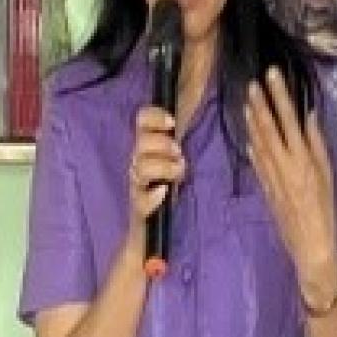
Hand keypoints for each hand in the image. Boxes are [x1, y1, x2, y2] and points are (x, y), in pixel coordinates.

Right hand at [126, 105, 184, 245]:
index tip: (172, 122)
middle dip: (161, 143)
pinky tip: (164, 192)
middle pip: (140, 143)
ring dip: (162, 167)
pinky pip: (141, 199)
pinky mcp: (139, 207)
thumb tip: (199, 105)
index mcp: (147, 147)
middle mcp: (138, 162)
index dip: (154, 117)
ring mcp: (137, 185)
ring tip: (179, 171)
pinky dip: (154, 196)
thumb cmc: (165, 190)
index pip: (141, 120)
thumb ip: (179, 139)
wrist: (149, 232)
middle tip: (178, 151)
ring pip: (140, 168)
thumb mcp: (173, 160)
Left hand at [244, 69, 336, 306]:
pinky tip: (249, 135)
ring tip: (247, 102)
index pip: (288, 118)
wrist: (311, 244)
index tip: (272, 75)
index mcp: (301, 158)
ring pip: (258, 141)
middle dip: (260, 103)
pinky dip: (252, 145)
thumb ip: (317, 144)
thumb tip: (308, 117)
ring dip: (252, 121)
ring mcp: (271, 175)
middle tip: (252, 83)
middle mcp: (283, 163)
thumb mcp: (328, 174)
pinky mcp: (265, 188)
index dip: (279, 95)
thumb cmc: (326, 210)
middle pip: (268, 127)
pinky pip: (256, 161)